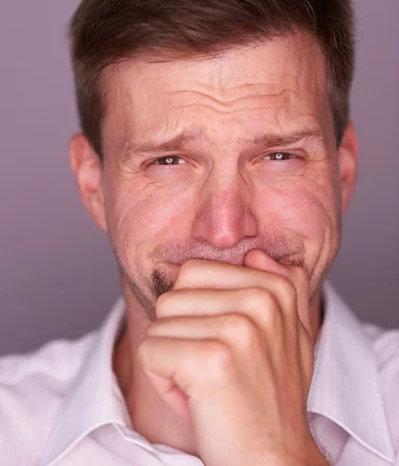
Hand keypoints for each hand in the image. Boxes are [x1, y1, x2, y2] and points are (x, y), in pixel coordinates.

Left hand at [137, 250, 325, 465]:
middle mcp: (260, 300)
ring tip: (206, 384)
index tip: (226, 347)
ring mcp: (238, 328)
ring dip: (170, 360)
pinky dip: (161, 382)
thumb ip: (279, 289)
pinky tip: (196, 400)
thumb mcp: (288, 338)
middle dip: (179, 334)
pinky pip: (149, 351)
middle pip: (172, 295)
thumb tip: (257, 252)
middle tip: (213, 368)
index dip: (196, 314)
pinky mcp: (211, 359)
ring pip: (159, 324)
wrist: (274, 461)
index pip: (193, 272)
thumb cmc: (271, 400)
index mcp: (274, 289)